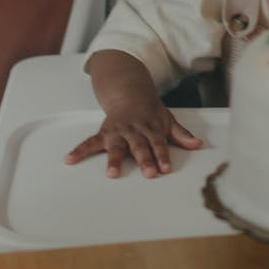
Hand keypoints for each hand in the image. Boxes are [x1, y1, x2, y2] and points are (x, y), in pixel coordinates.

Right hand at [66, 62, 202, 177]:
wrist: (129, 94)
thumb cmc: (150, 112)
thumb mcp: (168, 120)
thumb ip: (181, 135)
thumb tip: (198, 145)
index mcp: (150, 128)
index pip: (158, 143)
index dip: (162, 155)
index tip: (166, 169)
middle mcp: (133, 130)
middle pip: (139, 146)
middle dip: (144, 160)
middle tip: (149, 173)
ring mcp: (117, 132)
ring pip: (116, 147)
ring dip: (114, 160)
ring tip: (112, 174)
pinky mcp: (103, 134)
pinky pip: (89, 143)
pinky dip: (79, 151)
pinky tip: (69, 159)